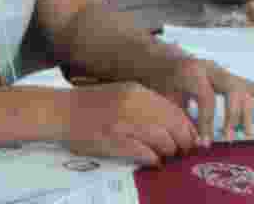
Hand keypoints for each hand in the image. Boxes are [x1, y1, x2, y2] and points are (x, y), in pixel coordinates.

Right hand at [65, 81, 199, 165]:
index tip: (192, 136)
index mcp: (137, 91)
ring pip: (161, 139)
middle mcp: (132, 105)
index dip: (187, 125)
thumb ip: (146, 103)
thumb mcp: (123, 92)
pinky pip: (142, 152)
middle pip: (172, 124)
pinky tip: (154, 161)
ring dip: (169, 150)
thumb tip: (173, 120)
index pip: (173, 109)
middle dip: (183, 140)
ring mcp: (122, 123)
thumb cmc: (93, 103)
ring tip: (169, 155)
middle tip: (185, 149)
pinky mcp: (112, 141)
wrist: (61, 111)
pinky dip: (153, 158)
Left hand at [142, 55, 253, 143]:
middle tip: (229, 137)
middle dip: (233, 116)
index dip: (207, 122)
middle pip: (232, 90)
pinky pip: (247, 84)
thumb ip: (182, 117)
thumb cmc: (161, 80)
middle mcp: (212, 68)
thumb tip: (196, 141)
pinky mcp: (227, 76)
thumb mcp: (166, 97)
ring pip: (243, 88)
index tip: (205, 142)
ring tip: (247, 133)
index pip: (207, 98)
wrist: (161, 60)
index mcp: (194, 71)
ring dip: (246, 112)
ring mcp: (221, 70)